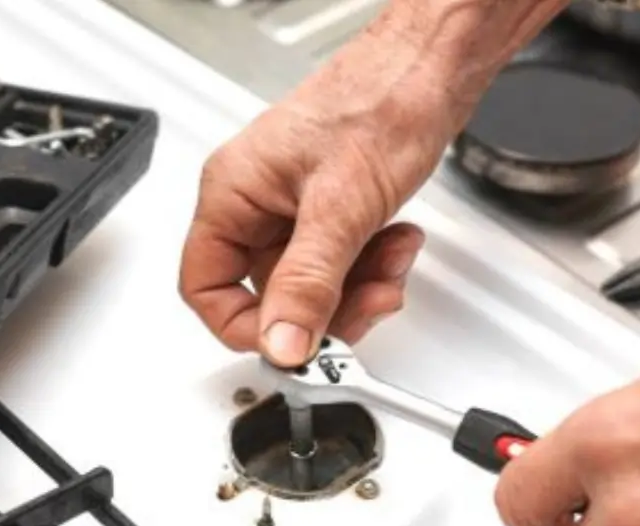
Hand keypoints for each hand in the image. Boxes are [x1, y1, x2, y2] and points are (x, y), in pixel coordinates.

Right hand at [178, 0, 568, 366]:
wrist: (432, 67)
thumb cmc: (380, 100)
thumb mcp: (341, 206)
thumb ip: (308, 282)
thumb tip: (282, 343)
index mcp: (233, 194)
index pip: (207, 287)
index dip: (246, 326)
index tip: (292, 343)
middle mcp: (256, 204)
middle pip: (269, 294)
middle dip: (324, 308)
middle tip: (365, 303)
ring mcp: (294, 208)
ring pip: (311, 286)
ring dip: (358, 287)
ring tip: (391, 260)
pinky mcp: (331, 211)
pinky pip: (341, 265)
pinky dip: (372, 267)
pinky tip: (397, 243)